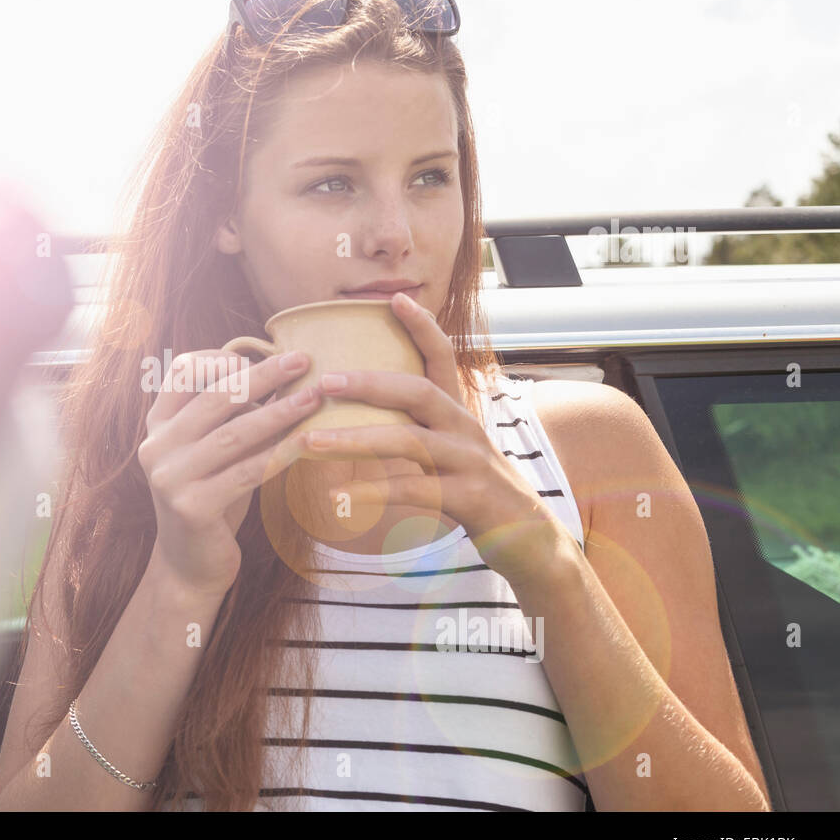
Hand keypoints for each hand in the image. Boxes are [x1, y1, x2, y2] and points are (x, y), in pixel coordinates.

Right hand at [139, 348, 319, 597]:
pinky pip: (247, 472)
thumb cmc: (211, 498)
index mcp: (157, 426)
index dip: (223, 358)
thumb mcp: (213, 452)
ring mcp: (170, 478)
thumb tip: (282, 374)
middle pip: (215, 397)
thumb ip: (230, 417)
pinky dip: (282, 453)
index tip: (263, 355)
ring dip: (280, 411)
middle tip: (302, 359)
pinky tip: (310, 442)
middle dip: (263, 375)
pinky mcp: (193, 508)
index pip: (183, 372)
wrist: (189, 566)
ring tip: (315, 396)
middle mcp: (156, 447)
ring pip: (234, 434)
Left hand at [301, 292, 559, 573]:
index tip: (395, 299)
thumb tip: (366, 414)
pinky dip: (373, 491)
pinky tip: (339, 497)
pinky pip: (414, 489)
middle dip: (369, 383)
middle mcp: (465, 428)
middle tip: (323, 381)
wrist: (530, 539)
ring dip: (354, 440)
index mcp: (458, 411)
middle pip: (418, 392)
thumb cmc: (477, 490)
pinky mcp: (468, 498)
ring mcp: (469, 461)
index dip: (423, 327)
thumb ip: (418, 428)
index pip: (443, 357)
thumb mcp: (452, 450)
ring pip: (408, 441)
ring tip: (309, 443)